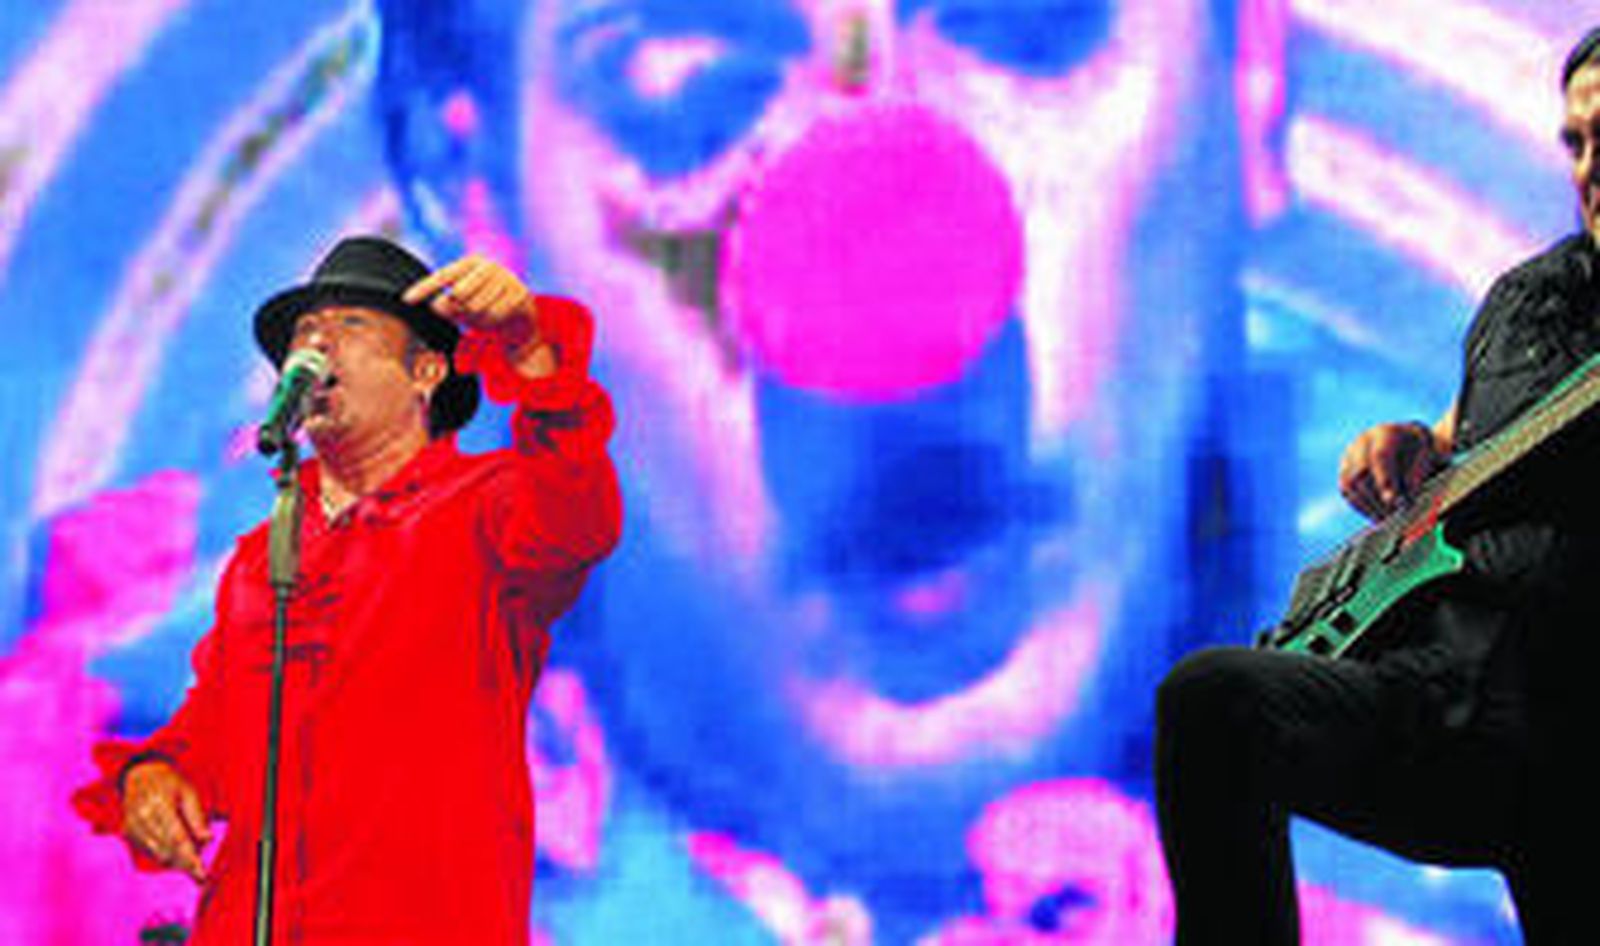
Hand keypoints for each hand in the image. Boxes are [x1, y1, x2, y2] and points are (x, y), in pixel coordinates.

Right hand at [121, 760, 210, 882]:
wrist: (140, 774)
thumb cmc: (169, 782)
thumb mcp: (189, 792)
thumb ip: (197, 817)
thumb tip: (207, 839)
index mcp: (160, 805)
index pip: (178, 838)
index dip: (190, 858)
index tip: (201, 873)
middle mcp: (143, 818)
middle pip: (166, 849)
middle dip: (184, 863)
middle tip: (199, 871)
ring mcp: (132, 826)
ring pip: (156, 853)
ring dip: (174, 862)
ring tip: (190, 862)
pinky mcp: (127, 832)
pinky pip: (147, 851)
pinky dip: (162, 856)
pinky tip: (174, 856)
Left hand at [403, 255, 555, 378]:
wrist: (524, 315)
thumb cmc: (489, 307)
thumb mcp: (466, 304)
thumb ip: (449, 304)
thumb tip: (436, 307)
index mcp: (472, 263)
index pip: (442, 275)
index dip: (424, 288)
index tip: (406, 299)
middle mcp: (489, 266)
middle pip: (458, 292)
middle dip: (452, 310)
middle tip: (457, 317)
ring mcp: (506, 279)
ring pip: (476, 306)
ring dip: (474, 320)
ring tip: (480, 321)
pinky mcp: (519, 294)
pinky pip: (495, 314)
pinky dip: (491, 323)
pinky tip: (494, 322)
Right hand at [1337, 421, 1443, 519]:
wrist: (1407, 442)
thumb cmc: (1421, 450)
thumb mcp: (1428, 455)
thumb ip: (1419, 472)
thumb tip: (1406, 496)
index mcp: (1386, 433)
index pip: (1380, 456)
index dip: (1385, 480)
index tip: (1393, 501)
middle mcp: (1362, 442)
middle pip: (1359, 472)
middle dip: (1376, 497)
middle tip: (1392, 515)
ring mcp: (1350, 455)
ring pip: (1349, 484)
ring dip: (1367, 505)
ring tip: (1385, 519)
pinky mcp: (1344, 469)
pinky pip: (1346, 491)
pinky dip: (1361, 506)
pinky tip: (1376, 516)